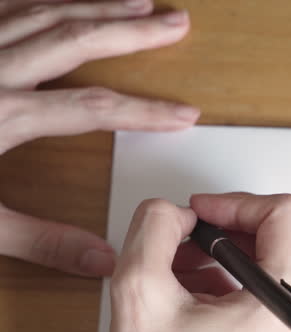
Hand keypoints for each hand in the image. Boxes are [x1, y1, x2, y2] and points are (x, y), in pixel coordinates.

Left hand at [0, 0, 198, 276]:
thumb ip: (38, 240)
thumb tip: (102, 259)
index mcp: (0, 116)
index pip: (92, 109)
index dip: (144, 110)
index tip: (184, 113)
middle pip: (74, 40)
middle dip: (132, 31)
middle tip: (176, 21)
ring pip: (42, 13)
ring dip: (94, 6)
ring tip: (136, 0)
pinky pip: (3, 7)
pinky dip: (37, 0)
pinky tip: (55, 2)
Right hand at [56, 193, 290, 331]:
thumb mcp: (138, 290)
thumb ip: (156, 228)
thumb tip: (176, 211)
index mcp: (284, 305)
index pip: (285, 214)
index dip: (236, 202)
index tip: (201, 214)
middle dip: (244, 220)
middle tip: (201, 230)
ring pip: (288, 257)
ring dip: (240, 247)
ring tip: (189, 264)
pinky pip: (278, 287)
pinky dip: (242, 274)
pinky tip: (198, 290)